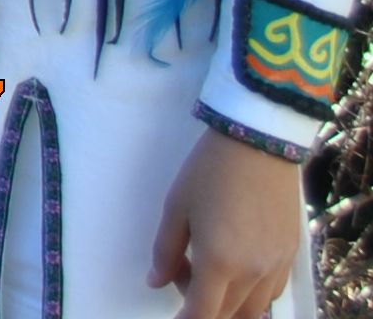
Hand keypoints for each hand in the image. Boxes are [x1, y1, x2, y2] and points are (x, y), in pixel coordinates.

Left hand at [150, 127, 305, 318]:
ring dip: (227, 303)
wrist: (257, 145)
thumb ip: (165, 251)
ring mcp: (276, 266)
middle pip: (228, 314)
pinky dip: (251, 293)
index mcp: (219, 262)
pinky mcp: (290, 256)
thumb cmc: (208, 173)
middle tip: (182, 271)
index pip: (202, 314)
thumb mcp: (175, 208)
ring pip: (253, 309)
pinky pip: (271, 292)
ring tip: (206, 267)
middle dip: (200, 305)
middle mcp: (253, 273)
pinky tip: (234, 268)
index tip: (173, 315)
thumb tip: (156, 281)